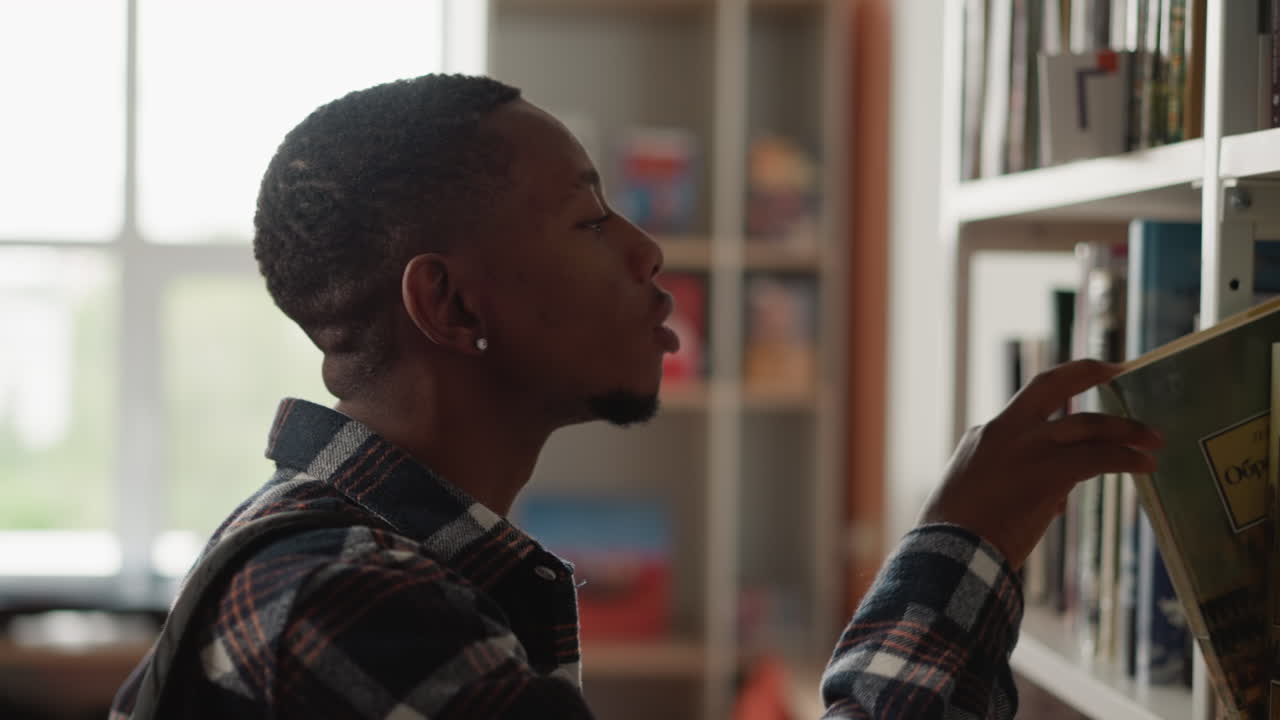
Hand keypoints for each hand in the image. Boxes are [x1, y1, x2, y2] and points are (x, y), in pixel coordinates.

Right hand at [917, 359, 1162, 568]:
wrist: (951, 552)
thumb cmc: (957, 536)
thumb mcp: (975, 496)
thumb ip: (1016, 486)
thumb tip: (1054, 499)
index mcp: (984, 436)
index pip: (1027, 412)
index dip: (1056, 405)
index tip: (1077, 393)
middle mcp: (1006, 431)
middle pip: (1051, 384)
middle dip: (1086, 371)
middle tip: (1116, 368)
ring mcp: (1028, 448)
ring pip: (1087, 424)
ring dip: (1125, 429)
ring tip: (1153, 439)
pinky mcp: (1050, 471)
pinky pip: (1099, 457)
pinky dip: (1126, 459)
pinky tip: (1144, 465)